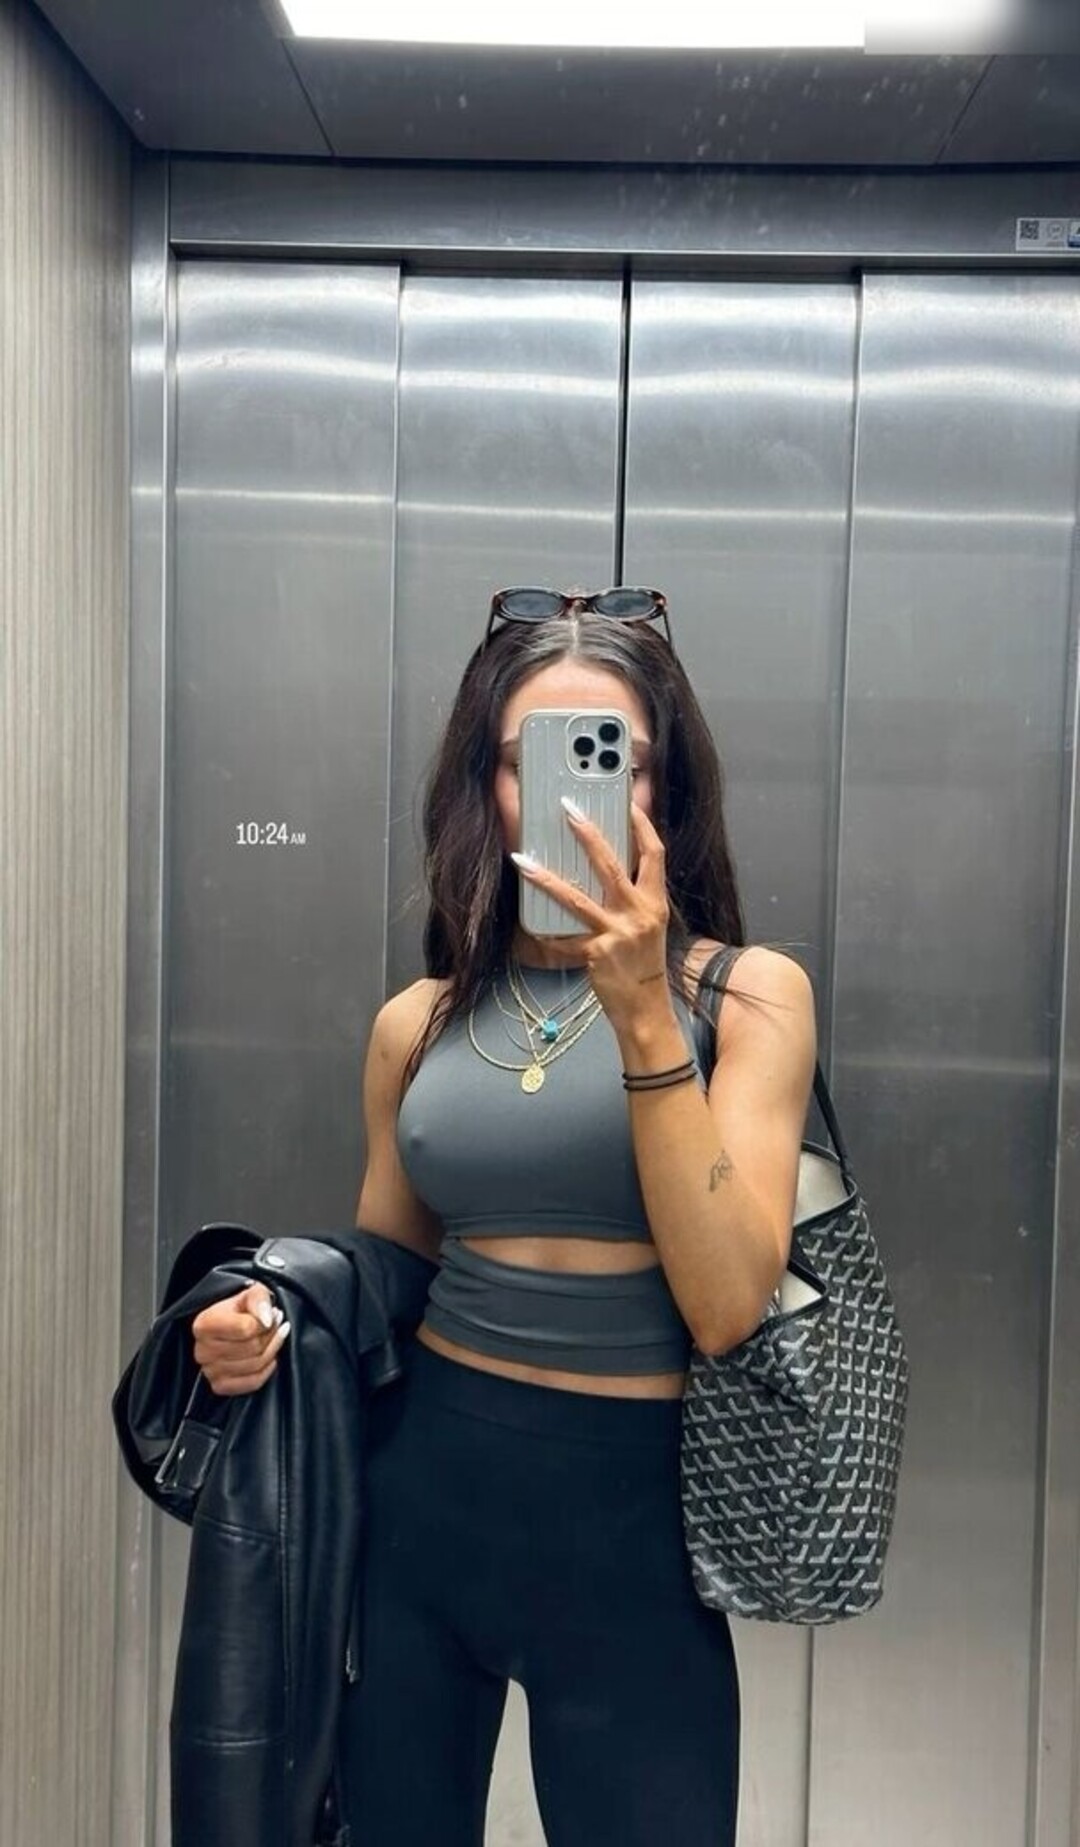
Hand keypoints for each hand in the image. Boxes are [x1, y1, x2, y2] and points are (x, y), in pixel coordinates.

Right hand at [192, 1283, 290, 1395]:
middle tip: (277, 1326)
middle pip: (252, 1348)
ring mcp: (209, 1371)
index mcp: (204, 1324)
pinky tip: (270, 1357)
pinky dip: (267, 1370)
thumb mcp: (251, 1293)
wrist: (230, 1327)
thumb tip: (267, 1319)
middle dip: (271, 1336)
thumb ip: (259, 1300)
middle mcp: (202, 1351)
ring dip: (272, 1350)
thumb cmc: (240, 1310)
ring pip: (255, 1365)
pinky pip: (253, 1382)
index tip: (271, 1316)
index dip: (265, 1322)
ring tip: (274, 1337)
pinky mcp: (220, 1386)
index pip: (246, 1328)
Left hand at [514, 801, 671, 1033]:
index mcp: (656, 903)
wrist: (646, 1008)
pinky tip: (528, 925)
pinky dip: (545, 933)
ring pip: (576, 898)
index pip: (654, 854)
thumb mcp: (649, 926)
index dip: (642, 826)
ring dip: (546, 878)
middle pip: (612, 865)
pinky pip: (563, 939)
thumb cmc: (644, 965)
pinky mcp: (596, 954)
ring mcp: (617, 934)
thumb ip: (634, 898)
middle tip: (568, 810)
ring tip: (522, 860)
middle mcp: (639, 914)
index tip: (627, 804)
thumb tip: (607, 867)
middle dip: (589, 834)